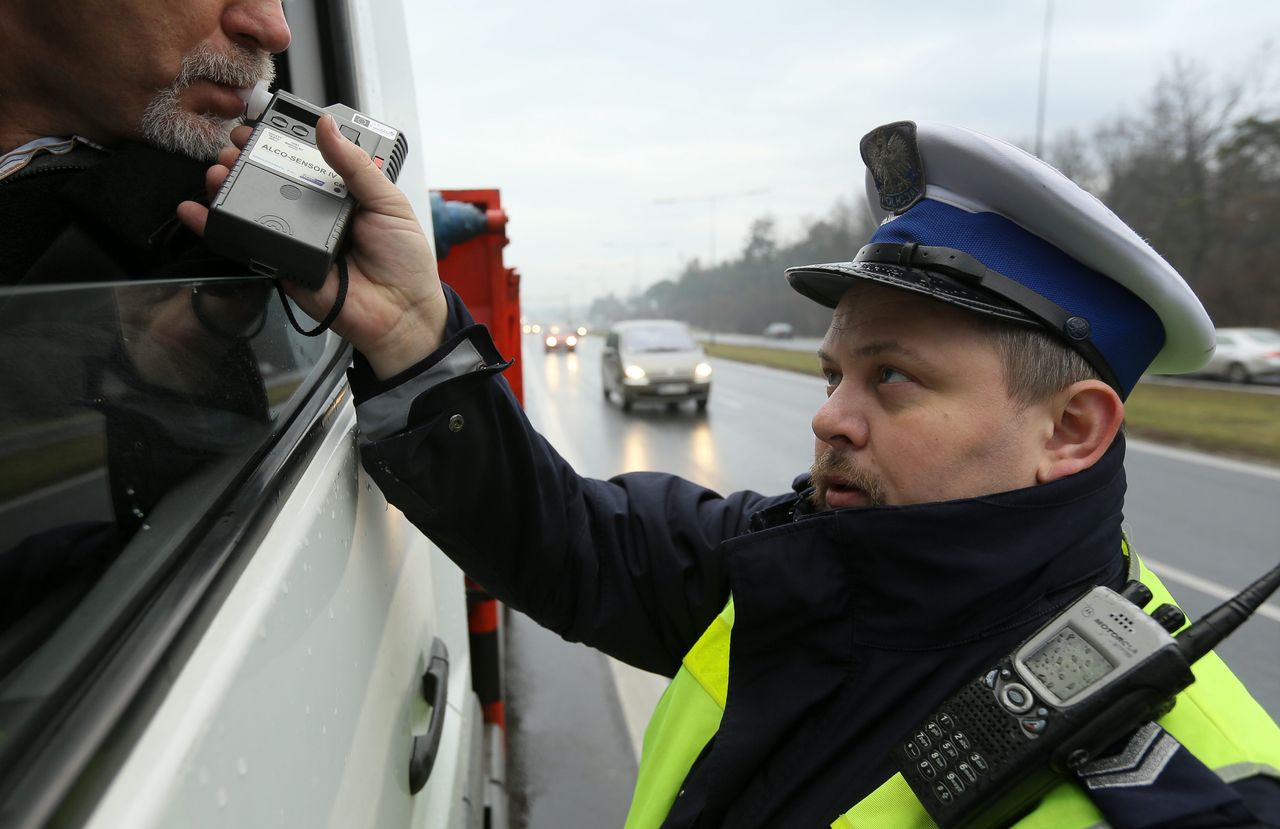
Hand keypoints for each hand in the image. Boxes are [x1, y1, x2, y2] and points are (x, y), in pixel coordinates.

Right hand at [177, 116, 447, 379]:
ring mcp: (295, 238)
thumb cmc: (403, 261)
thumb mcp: (389, 203)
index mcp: (340, 193)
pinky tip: (196, 211)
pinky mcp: (281, 264)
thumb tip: (328, 127)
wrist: (401, 314)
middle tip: (233, 147)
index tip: (259, 126)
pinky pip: (247, 244)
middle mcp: (314, 213)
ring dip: (227, 186)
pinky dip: (217, 228)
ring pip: (253, 208)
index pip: (303, 160)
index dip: (280, 142)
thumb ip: (357, 166)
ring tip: (218, 171)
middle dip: (245, 160)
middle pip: (272, 180)